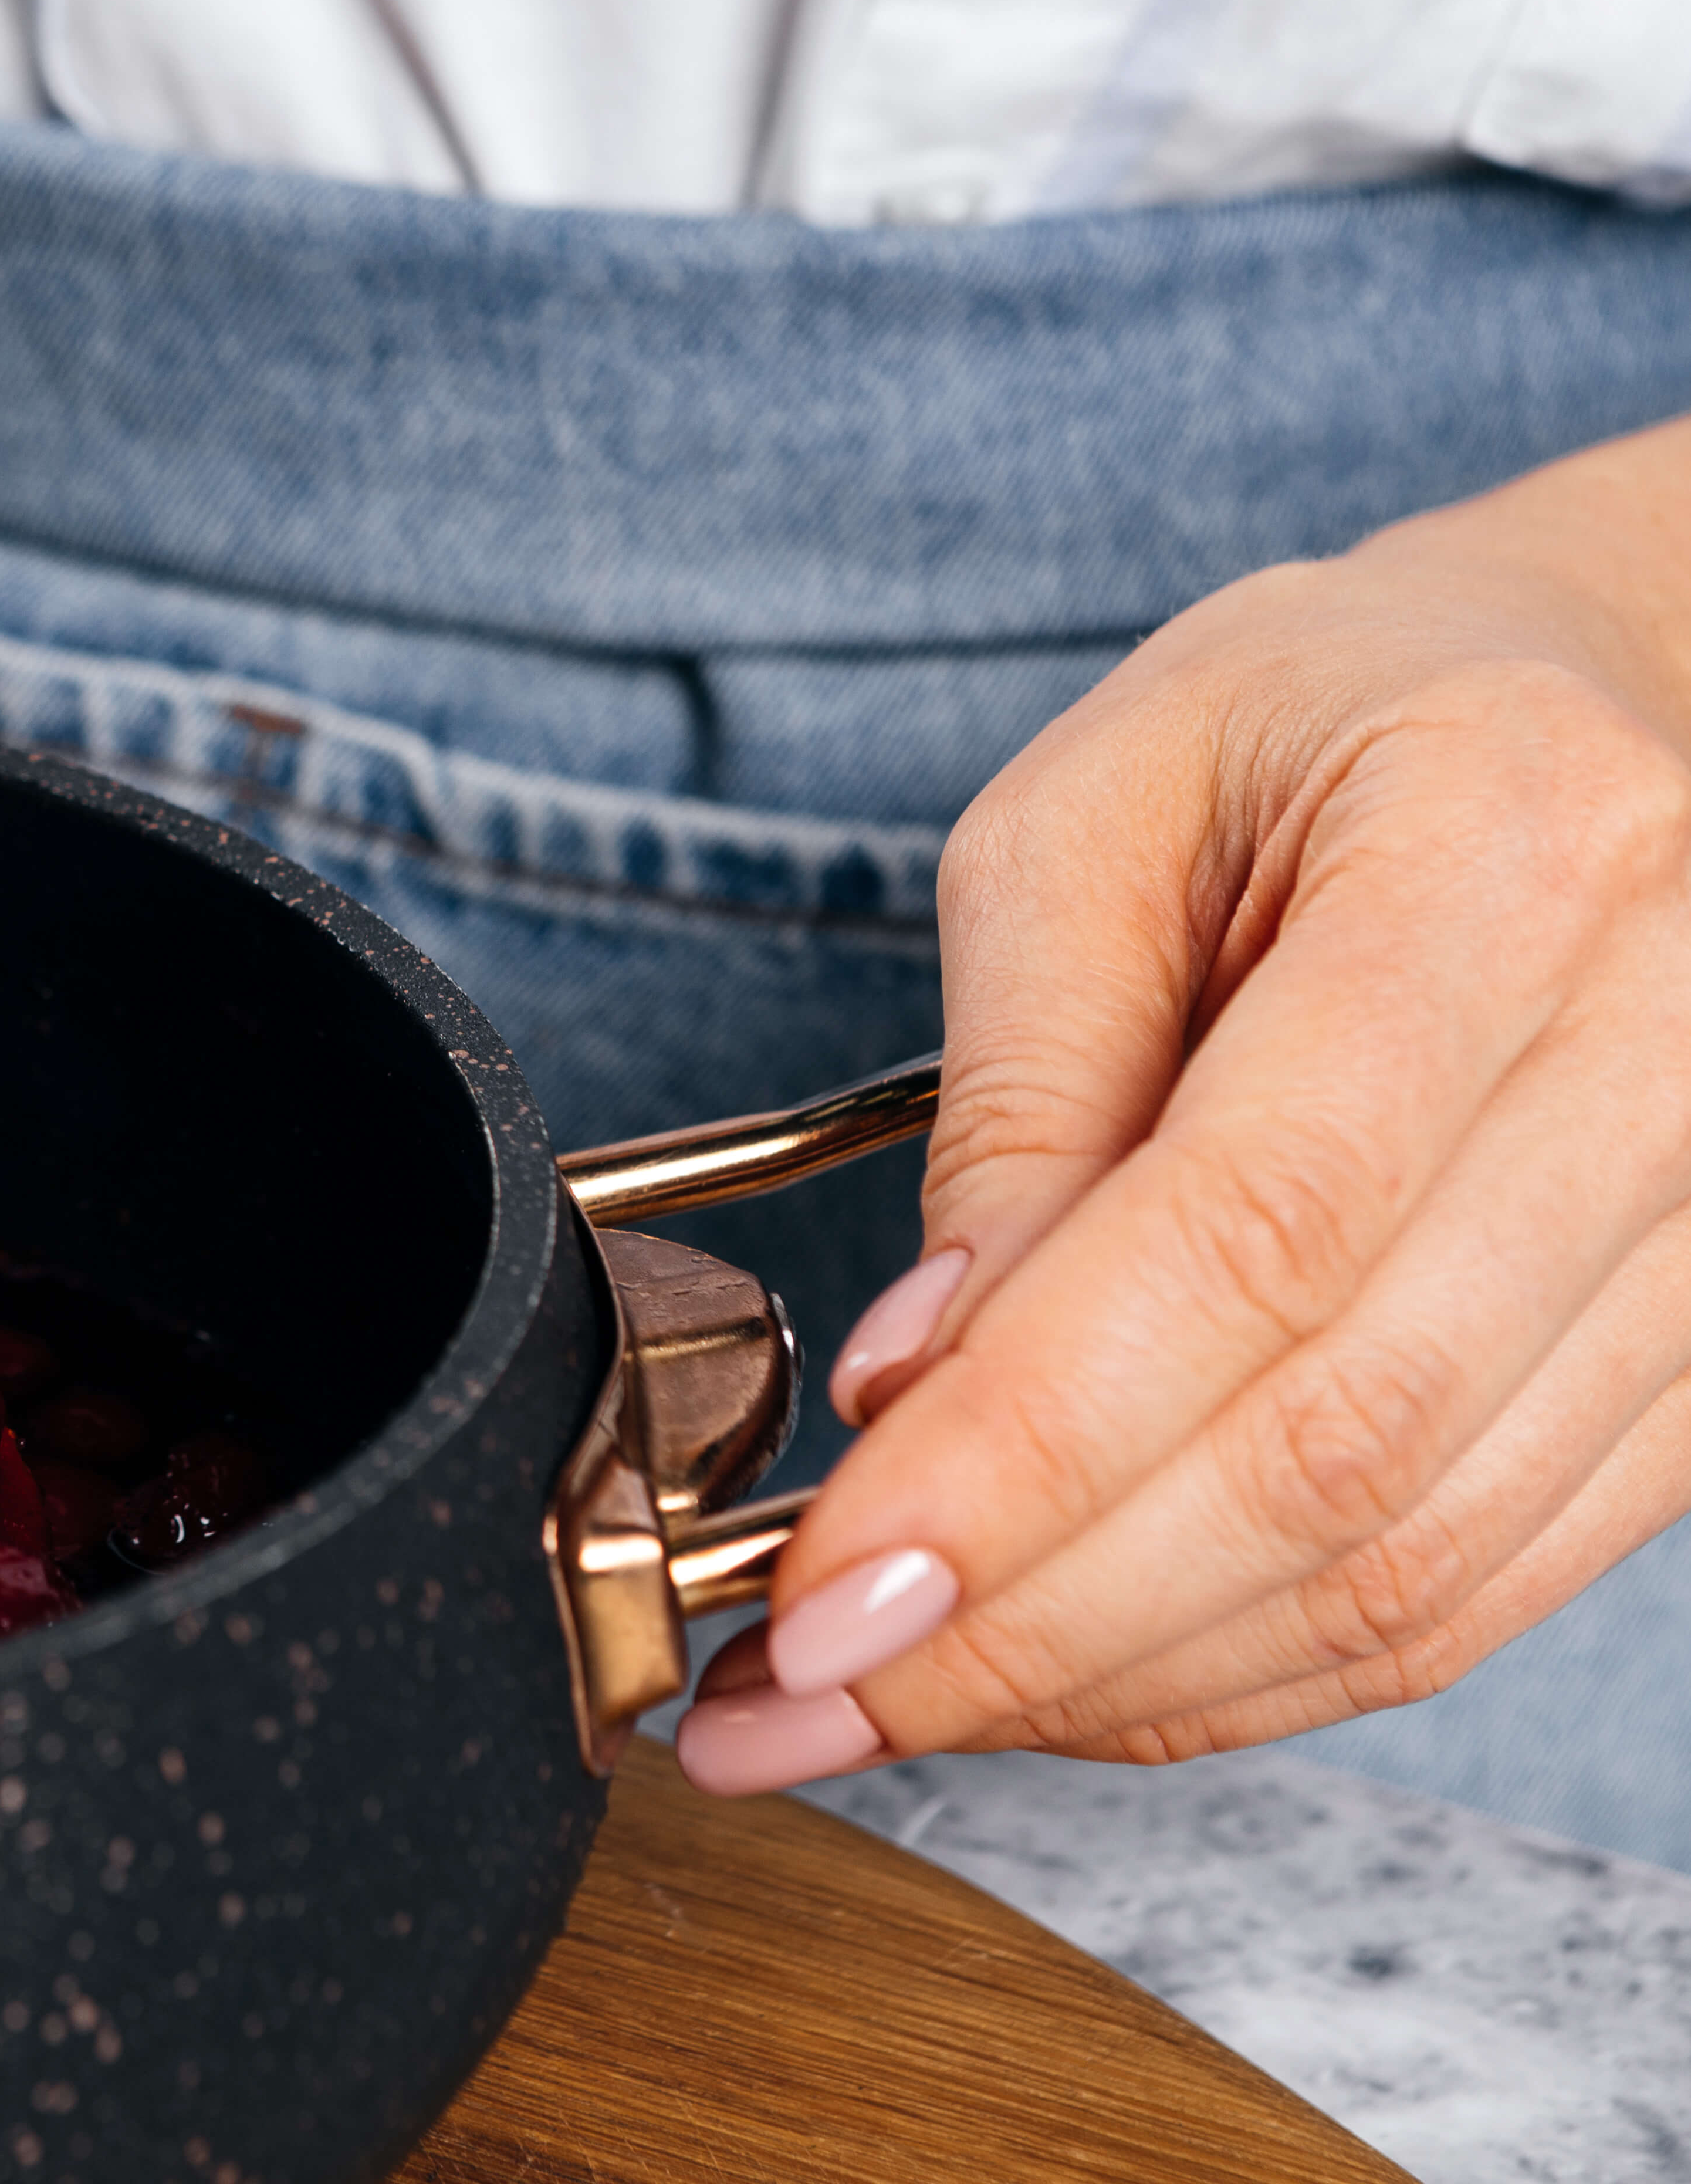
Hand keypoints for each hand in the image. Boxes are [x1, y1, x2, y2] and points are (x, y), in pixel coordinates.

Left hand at [678, 416, 1690, 1791]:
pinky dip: (1251, 1660)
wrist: (1581, 699)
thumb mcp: (1090, 817)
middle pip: (1335, 1440)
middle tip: (800, 1694)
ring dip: (1125, 1676)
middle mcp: (1683, 1045)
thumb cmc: (1320, 720)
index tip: (825, 1592)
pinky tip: (1072, 1665)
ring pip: (1412, 1557)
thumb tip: (914, 1381)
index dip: (1026, 1454)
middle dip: (1036, 1616)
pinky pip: (1480, 1578)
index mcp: (1511, 854)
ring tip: (890, 1702)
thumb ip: (1016, 1098)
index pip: (1249, 1238)